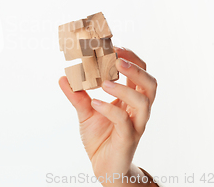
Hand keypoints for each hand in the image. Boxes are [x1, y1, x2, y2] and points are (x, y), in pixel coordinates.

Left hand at [59, 48, 157, 186]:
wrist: (104, 167)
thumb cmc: (100, 138)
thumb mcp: (85, 113)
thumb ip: (77, 95)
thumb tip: (63, 77)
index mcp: (131, 99)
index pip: (139, 73)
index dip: (130, 57)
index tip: (113, 46)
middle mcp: (138, 110)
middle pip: (150, 83)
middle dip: (136, 68)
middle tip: (116, 58)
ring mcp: (136, 125)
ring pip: (143, 101)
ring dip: (124, 88)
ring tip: (104, 82)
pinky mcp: (129, 139)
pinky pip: (124, 122)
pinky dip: (110, 109)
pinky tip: (95, 103)